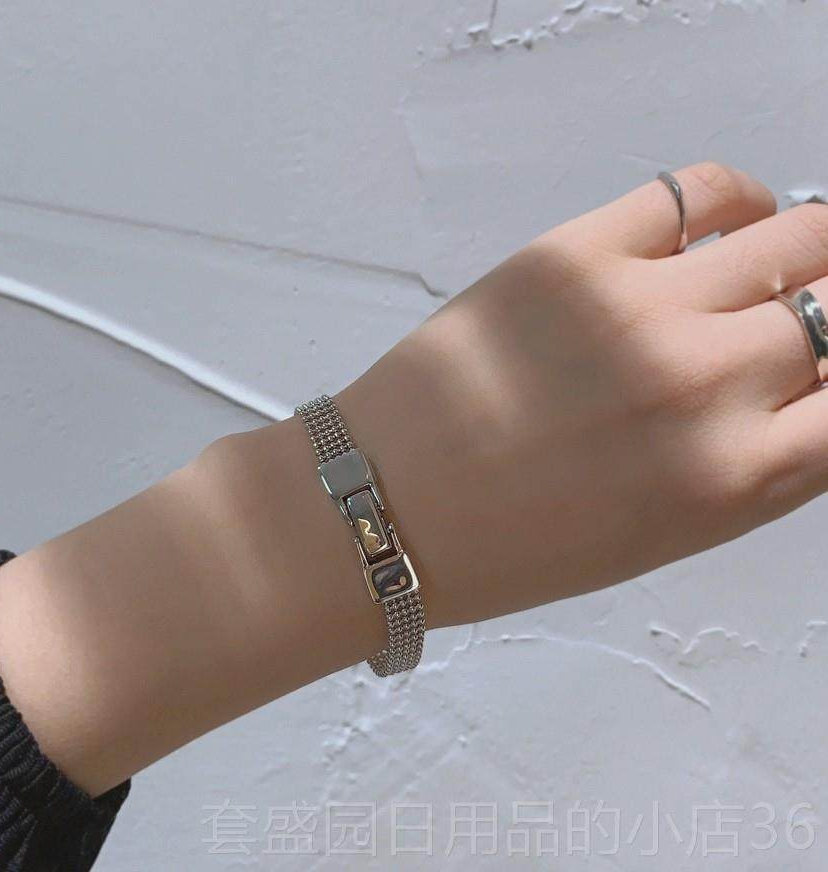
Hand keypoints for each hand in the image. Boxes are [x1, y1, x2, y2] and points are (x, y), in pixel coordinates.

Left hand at [337, 161, 827, 627]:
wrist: (387, 510)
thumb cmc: (511, 545)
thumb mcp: (657, 535)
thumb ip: (747, 466)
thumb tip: (803, 391)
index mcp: (733, 480)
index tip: (823, 366)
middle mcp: (705, 388)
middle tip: (802, 312)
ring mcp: (641, 311)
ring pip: (795, 237)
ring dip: (808, 247)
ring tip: (784, 259)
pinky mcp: (574, 255)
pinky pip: (697, 188)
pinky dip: (734, 198)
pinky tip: (728, 221)